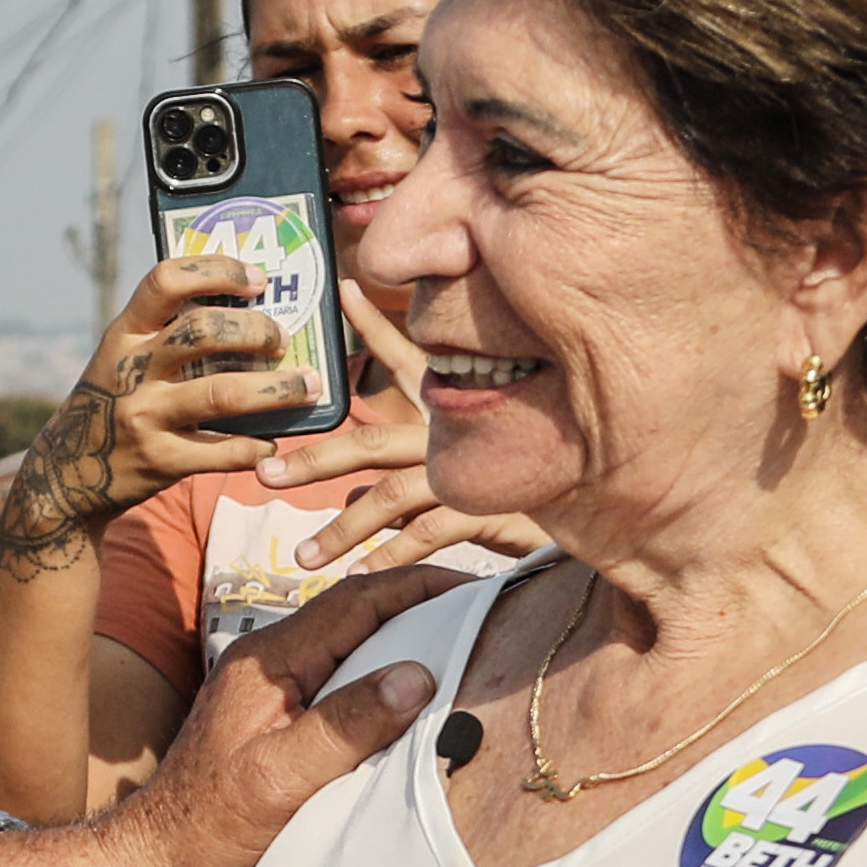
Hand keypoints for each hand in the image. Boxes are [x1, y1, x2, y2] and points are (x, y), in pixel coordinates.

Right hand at [0, 258, 334, 579]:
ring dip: (275, 389)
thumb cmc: (113, 403)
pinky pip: (221, 451)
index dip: (217, 271)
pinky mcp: (158, 460)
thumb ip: (166, 333)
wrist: (66, 475)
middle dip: (256, 331)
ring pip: (222, 393)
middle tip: (283, 339)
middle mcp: (130, 369)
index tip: (258, 278)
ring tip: (307, 386)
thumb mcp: (123, 358)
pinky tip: (271, 443)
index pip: (165, 280)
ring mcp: (144, 416)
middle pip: (203, 332)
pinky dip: (254, 447)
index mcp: (123, 333)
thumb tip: (248, 307)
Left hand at [63, 563, 455, 866]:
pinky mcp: (279, 733)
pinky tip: (420, 714)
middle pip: (359, 619)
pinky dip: (385, 693)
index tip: (486, 589)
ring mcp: (274, 701)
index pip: (357, 601)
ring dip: (407, 651)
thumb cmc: (206, 833)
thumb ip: (344, 725)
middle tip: (493, 618)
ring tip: (472, 657)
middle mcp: (272, 670)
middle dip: (423, 610)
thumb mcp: (278, 779)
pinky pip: (343, 694)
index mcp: (269, 663)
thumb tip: (416, 674)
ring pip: (353, 655)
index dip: (422, 588)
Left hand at [257, 284, 548, 573]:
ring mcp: (469, 465)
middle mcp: (455, 430)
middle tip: (265, 474)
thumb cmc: (532, 475)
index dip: (374, 322)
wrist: (601, 499)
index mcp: (454, 406)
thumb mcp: (468, 464)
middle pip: (369, 442)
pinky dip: (394, 555)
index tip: (343, 291)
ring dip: (341, 530)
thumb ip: (406, 477)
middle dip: (312, 458)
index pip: (408, 353)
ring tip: (304, 557)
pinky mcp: (488, 503)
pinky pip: (430, 531)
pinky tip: (364, 575)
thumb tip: (351, 497)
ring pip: (388, 496)